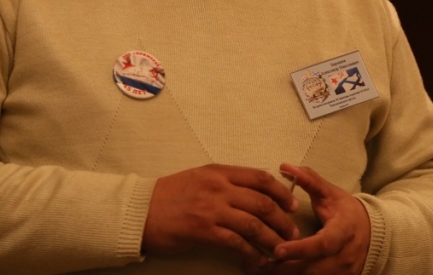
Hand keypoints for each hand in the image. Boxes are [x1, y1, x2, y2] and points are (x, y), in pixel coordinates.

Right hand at [142, 164, 300, 263]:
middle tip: (293, 231)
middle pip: (263, 202)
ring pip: (254, 224)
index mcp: (218, 172)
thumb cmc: (168, 195)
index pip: (260, 177)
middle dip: (283, 219)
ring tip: (282, 248)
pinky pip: (237, 242)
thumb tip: (254, 192)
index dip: (281, 192)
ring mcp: (212, 209)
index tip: (292, 204)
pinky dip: (252, 252)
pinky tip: (258, 260)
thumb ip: (224, 182)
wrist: (139, 211)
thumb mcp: (198, 177)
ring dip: (272, 238)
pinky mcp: (204, 231)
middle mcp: (218, 187)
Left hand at [259, 163, 370, 274]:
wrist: (373, 233)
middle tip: (257, 264)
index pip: (322, 244)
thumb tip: (285, 166)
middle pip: (313, 269)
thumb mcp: (330, 193)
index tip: (277, 250)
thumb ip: (309, 180)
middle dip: (284, 269)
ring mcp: (343, 272)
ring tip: (259, 269)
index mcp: (344, 231)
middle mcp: (345, 256)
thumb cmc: (347, 211)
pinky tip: (276, 273)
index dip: (300, 249)